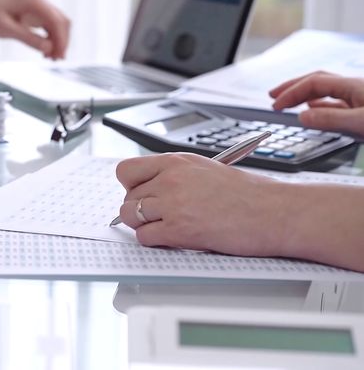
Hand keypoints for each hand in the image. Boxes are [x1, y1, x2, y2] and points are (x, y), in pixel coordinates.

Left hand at [0, 0, 70, 58]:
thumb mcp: (6, 28)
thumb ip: (28, 38)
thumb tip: (48, 48)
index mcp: (34, 2)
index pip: (56, 21)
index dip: (61, 40)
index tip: (60, 56)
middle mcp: (38, 2)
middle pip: (61, 22)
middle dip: (62, 41)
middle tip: (57, 60)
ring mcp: (37, 7)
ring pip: (56, 24)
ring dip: (57, 41)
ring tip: (51, 58)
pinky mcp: (33, 14)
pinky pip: (47, 26)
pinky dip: (50, 38)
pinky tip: (45, 51)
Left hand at [115, 153, 286, 256]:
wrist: (276, 212)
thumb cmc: (249, 194)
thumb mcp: (205, 170)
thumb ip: (174, 176)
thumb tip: (148, 190)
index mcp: (176, 161)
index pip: (126, 171)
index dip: (130, 186)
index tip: (141, 193)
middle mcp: (170, 179)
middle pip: (127, 197)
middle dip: (140, 209)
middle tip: (160, 216)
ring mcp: (173, 204)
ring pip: (130, 216)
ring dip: (143, 225)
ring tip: (165, 227)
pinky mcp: (179, 230)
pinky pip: (145, 238)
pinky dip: (154, 242)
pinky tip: (173, 238)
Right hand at [270, 70, 363, 135]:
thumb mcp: (360, 122)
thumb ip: (331, 119)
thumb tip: (302, 117)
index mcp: (353, 85)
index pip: (313, 83)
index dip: (291, 92)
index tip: (276, 105)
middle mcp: (355, 88)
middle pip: (317, 82)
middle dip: (293, 88)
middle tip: (274, 96)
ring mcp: (360, 98)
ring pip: (326, 91)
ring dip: (304, 95)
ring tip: (289, 102)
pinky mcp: (363, 109)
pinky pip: (335, 103)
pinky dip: (318, 105)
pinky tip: (314, 110)